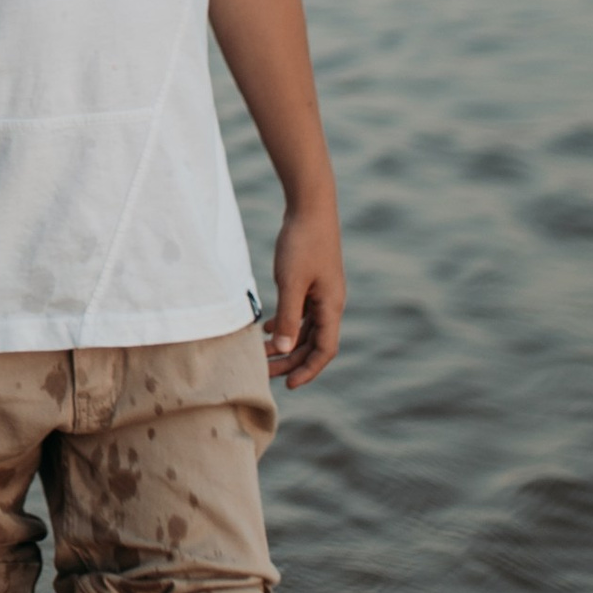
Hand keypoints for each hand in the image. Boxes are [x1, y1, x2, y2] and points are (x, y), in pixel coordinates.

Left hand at [264, 207, 344, 388]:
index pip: (324, 350)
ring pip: (305, 329)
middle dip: (291, 361)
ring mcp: (321, 292)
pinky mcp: (311, 282)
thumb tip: (286, 350)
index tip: (289, 386)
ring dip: (286, 343)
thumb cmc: (302, 242)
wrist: (310, 206)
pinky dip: (286, 323)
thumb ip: (289, 316)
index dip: (308, 370)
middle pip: (313, 343)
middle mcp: (330, 303)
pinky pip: (300, 312)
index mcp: (331, 306)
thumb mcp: (291, 282)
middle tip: (264, 373)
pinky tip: (268, 327)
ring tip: (261, 354)